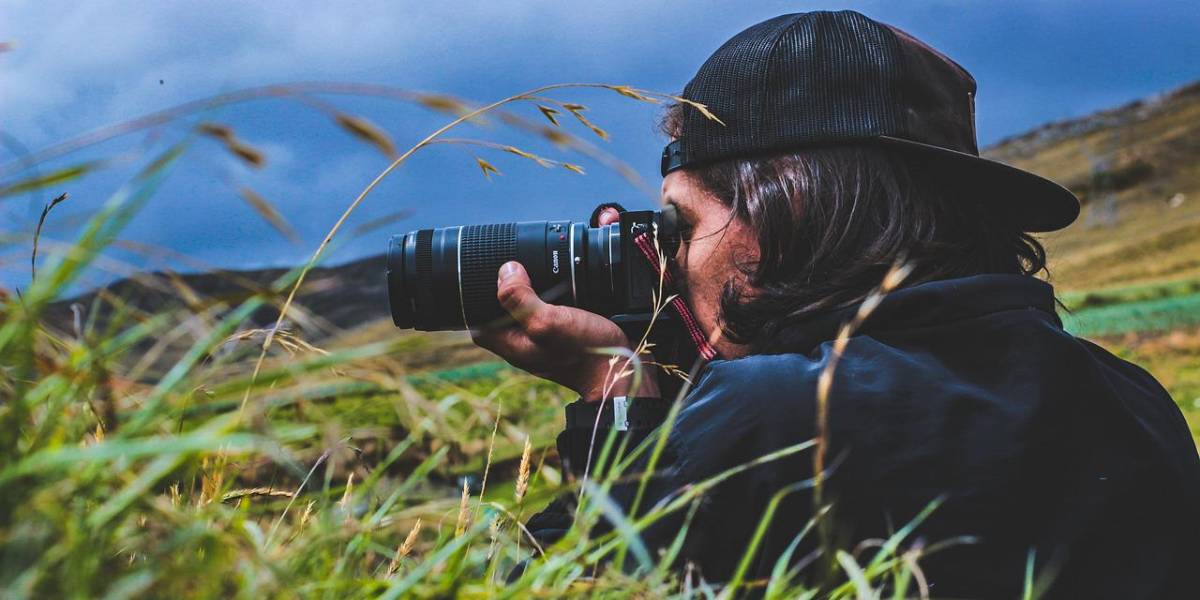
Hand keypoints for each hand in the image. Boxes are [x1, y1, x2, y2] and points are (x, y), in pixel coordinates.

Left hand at [471, 208, 660, 401]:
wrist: (620, 370)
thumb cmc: (584, 353)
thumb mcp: (548, 322)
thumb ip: (521, 299)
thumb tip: (506, 270)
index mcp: (507, 342)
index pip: (475, 312)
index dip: (479, 288)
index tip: (495, 267)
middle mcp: (520, 340)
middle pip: (500, 304)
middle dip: (509, 282)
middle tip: (522, 264)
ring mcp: (540, 336)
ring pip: (525, 302)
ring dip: (533, 284)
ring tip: (542, 270)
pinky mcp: (560, 331)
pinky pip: (547, 305)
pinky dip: (552, 291)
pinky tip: (563, 281)